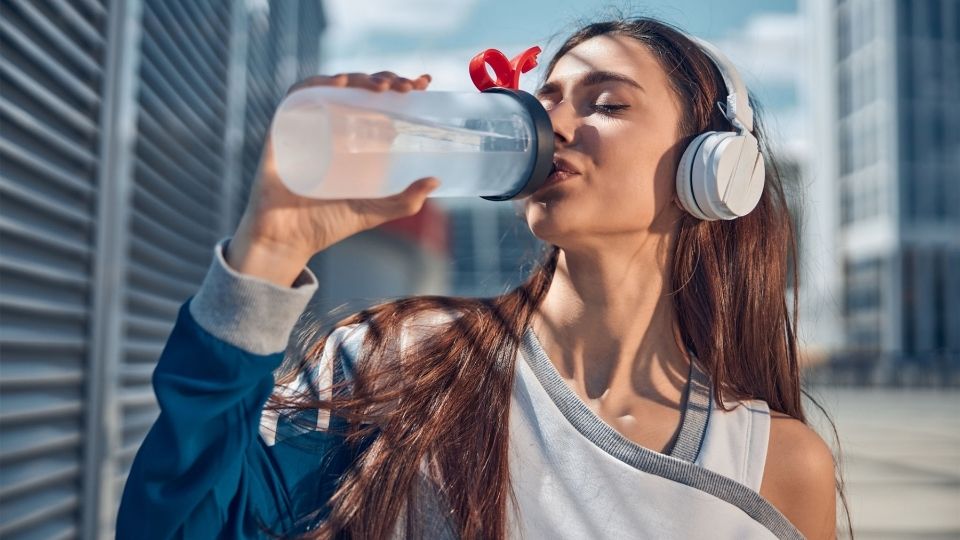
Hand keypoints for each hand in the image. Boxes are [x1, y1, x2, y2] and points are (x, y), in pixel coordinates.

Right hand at [228, 72, 436, 285]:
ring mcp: (308, 125)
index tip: (423, 83)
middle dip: (384, 80)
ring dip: (358, 78)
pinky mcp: (283, 129)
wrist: (287, 241)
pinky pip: (297, 96)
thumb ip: (404, 201)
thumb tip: (435, 181)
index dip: (399, 86)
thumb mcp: (373, 212)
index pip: (378, 101)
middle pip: (359, 89)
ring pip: (332, 86)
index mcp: (354, 140)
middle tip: (406, 88)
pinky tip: (340, 84)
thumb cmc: (326, 225)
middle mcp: (332, 127)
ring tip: (382, 86)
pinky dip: (317, 84)